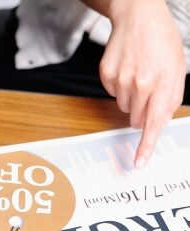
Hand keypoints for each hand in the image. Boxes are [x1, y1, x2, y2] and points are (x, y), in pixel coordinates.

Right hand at [98, 0, 185, 166]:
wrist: (138, 15)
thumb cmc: (161, 41)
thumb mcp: (177, 67)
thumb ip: (171, 98)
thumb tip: (159, 123)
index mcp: (160, 82)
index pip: (153, 123)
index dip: (145, 146)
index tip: (139, 162)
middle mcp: (139, 83)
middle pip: (136, 119)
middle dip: (142, 113)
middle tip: (148, 93)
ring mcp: (120, 79)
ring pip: (123, 108)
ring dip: (131, 99)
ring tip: (138, 75)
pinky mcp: (106, 75)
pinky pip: (113, 94)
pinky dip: (120, 88)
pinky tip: (127, 70)